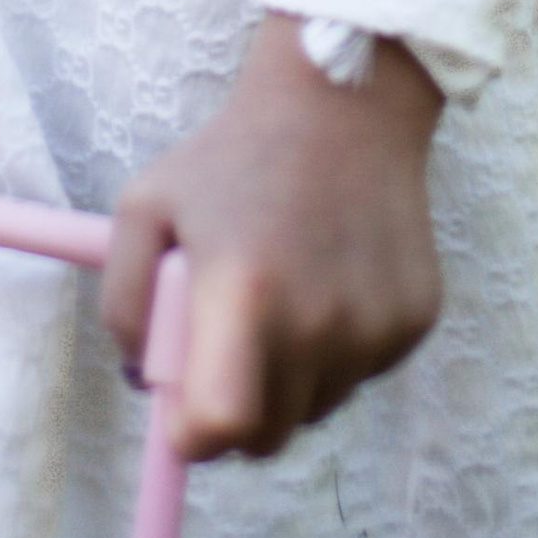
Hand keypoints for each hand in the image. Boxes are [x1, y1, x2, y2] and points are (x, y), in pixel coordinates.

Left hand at [100, 15, 442, 460]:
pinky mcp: (414, 320)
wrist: (342, 101)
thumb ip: (123, 302)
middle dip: (239, 411)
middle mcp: (318, 322)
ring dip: (292, 376)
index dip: (194, 433)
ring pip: (317, 405)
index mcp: (245, 294)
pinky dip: (339, 348)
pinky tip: (330, 278)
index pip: (222, 427)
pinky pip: (362, 372)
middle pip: (270, 436)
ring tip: (284, 294)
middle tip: (230, 350)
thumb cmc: (233, 154)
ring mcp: (374, 326)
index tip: (184, 411)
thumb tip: (142, 379)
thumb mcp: (146, 206)